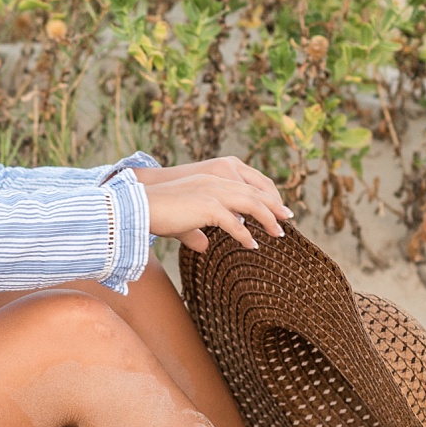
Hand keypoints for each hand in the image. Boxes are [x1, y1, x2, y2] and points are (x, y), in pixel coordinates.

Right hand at [133, 156, 291, 252]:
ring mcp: (211, 192)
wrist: (137, 208)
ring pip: (250, 204)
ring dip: (268, 219)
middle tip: (288, 218)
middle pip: (254, 192)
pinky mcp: (207, 207)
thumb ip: (195, 232)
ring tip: (279, 233)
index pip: (245, 185)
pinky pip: (234, 222)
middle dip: (273, 205)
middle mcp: (214, 182)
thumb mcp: (180, 223)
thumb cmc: (155, 215)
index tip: (276, 209)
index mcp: (209, 180)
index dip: (263, 196)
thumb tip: (204, 246)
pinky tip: (253, 245)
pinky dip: (246, 235)